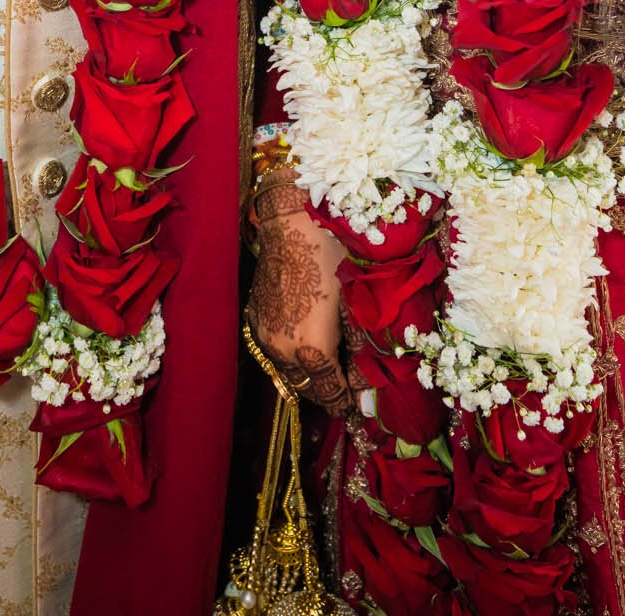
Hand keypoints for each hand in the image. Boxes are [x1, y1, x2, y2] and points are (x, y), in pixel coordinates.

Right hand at [247, 166, 350, 414]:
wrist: (291, 222)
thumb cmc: (332, 255)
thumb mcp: (357, 302)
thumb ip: (363, 346)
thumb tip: (371, 379)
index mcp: (313, 350)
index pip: (331, 393)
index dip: (348, 400)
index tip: (359, 402)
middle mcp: (284, 350)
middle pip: (307, 389)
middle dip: (327, 392)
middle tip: (346, 387)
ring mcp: (265, 335)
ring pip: (287, 373)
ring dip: (307, 376)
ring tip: (327, 367)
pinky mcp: (254, 318)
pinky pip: (273, 350)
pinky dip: (290, 355)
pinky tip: (305, 341)